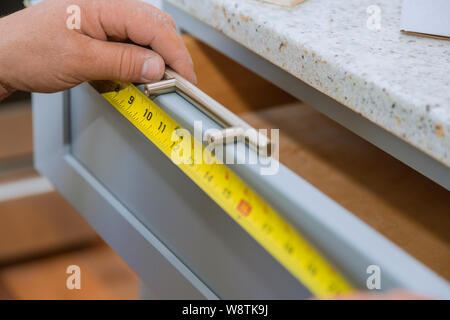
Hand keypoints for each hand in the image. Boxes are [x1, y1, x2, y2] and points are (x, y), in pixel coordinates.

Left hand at [0, 0, 195, 99]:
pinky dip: (143, 61)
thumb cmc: (28, 50)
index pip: (154, 27)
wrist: (3, 56)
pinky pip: (133, 44)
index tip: (186, 79)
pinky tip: (144, 75)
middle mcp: (108, 8)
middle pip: (157, 28)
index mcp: (104, 5)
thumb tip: (158, 66)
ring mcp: (106, 20)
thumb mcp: (80, 60)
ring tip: (163, 82)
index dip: (176, 54)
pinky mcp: (102, 33)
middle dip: (173, 56)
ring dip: (160, 59)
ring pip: (148, 36)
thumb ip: (123, 62)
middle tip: (180, 83)